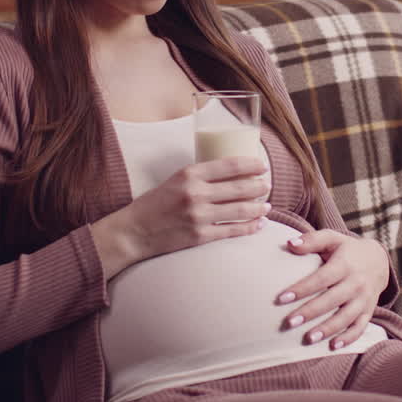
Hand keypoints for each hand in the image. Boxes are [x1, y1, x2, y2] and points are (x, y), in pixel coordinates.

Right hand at [91, 156, 270, 276]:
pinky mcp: (200, 236)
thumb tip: (231, 174)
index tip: (262, 165)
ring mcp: (199, 216)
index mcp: (189, 174)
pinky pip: (232, 230)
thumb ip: (199, 177)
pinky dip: (250, 227)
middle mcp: (196, 193)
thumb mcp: (174, 180)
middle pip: (240, 187)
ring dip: (259, 207)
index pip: (229, 165)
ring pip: (241, 210)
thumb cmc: (154, 204)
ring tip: (267, 205)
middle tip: (268, 186)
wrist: (133, 232)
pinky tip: (259, 224)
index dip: (251, 165)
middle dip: (259, 186)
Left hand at [276, 230, 388, 349]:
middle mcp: (357, 283)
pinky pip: (360, 327)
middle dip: (310, 312)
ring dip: (327, 329)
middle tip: (289, 323)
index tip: (281, 298)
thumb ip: (312, 240)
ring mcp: (364, 299)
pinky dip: (349, 338)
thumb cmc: (347, 249)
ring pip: (346, 317)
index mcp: (345, 264)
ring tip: (308, 339)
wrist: (378, 259)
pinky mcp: (369, 311)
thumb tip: (289, 244)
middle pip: (332, 300)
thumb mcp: (332, 238)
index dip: (302, 289)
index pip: (321, 278)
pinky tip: (333, 346)